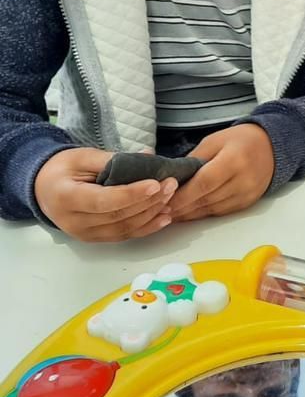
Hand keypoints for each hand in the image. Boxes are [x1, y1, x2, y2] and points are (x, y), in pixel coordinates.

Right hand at [34, 147, 176, 241]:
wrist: (43, 188)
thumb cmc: (63, 169)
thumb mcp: (82, 157)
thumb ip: (114, 159)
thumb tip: (148, 157)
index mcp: (67, 198)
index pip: (104, 200)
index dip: (132, 194)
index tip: (155, 183)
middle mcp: (74, 222)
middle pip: (118, 216)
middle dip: (149, 201)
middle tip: (170, 185)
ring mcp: (85, 234)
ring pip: (124, 229)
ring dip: (151, 215)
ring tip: (170, 198)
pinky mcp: (95, 239)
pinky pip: (124, 236)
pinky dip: (146, 227)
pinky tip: (164, 217)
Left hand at [169, 124, 274, 221]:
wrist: (271, 147)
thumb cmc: (240, 140)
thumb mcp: (213, 141)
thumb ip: (193, 160)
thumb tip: (172, 178)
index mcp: (234, 160)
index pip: (204, 183)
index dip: (183, 195)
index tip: (164, 200)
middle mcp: (243, 180)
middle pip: (207, 199)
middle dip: (182, 207)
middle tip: (160, 209)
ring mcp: (247, 194)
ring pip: (212, 209)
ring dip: (190, 213)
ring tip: (170, 213)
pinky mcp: (247, 203)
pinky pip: (221, 212)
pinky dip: (203, 213)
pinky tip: (189, 212)